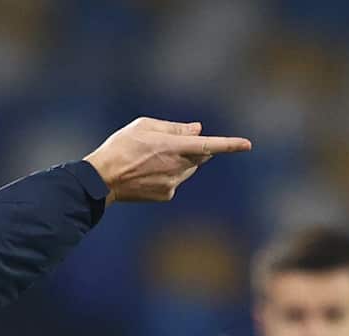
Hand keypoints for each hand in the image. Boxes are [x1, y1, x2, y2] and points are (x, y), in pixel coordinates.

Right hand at [83, 117, 251, 202]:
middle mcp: (177, 166)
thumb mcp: (144, 126)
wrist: (102, 179)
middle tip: (168, 145)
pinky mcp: (166, 195)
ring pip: (188, 170)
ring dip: (179, 163)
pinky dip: (168, 176)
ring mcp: (173, 183)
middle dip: (193, 149)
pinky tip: (146, 174)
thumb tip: (197, 130)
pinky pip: (176, 182)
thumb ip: (174, 128)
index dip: (229, 144)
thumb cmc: (120, 147)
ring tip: (150, 160)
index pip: (209, 145)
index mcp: (173, 146)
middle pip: (199, 157)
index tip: (247, 145)